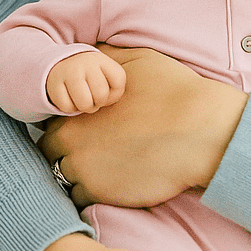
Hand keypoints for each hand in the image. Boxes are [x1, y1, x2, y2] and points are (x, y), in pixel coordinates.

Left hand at [39, 45, 247, 208]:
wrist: (199, 131)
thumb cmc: (172, 91)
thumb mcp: (136, 59)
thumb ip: (104, 58)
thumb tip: (90, 52)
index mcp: (74, 108)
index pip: (50, 122)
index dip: (66, 125)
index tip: (83, 128)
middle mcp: (71, 140)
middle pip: (50, 151)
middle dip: (65, 151)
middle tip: (91, 150)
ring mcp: (83, 170)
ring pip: (62, 177)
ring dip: (77, 174)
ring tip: (103, 169)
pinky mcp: (101, 193)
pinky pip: (79, 198)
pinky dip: (90, 193)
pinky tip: (112, 183)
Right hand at [46, 50, 126, 113]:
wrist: (61, 63)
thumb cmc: (90, 75)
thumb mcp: (106, 75)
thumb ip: (115, 88)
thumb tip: (108, 102)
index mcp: (101, 60)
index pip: (118, 80)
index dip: (115, 93)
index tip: (106, 89)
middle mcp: (85, 63)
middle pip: (101, 95)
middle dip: (99, 102)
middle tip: (93, 97)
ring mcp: (68, 72)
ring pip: (85, 103)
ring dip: (86, 107)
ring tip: (83, 100)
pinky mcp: (54, 83)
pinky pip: (67, 107)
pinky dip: (70, 108)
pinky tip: (70, 98)